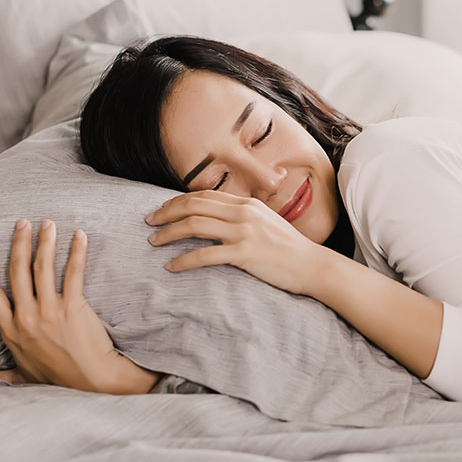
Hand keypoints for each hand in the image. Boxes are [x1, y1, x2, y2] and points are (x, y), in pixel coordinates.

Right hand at [0, 219, 118, 391]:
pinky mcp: (74, 307)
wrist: (91, 380)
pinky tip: (79, 235)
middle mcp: (26, 317)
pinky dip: (77, 251)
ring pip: (42, 267)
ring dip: (45, 241)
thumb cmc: (59, 378)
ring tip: (48, 223)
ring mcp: (49, 311)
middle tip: (22, 222)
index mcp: (10, 331)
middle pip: (17, 271)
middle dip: (18, 242)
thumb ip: (2, 374)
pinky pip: (74, 272)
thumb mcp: (23, 376)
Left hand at [146, 191, 323, 295]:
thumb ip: (244, 219)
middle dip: (166, 213)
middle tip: (149, 223)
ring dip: (169, 233)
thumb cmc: (289, 249)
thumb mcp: (266, 224)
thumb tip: (219, 222)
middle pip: (194, 206)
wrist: (312, 265)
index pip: (204, 195)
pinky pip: (205, 255)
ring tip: (153, 242)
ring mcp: (244, 232)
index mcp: (247, 204)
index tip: (162, 210)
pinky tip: (171, 266)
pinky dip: (184, 260)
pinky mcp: (244, 254)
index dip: (178, 201)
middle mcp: (243, 213)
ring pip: (195, 225)